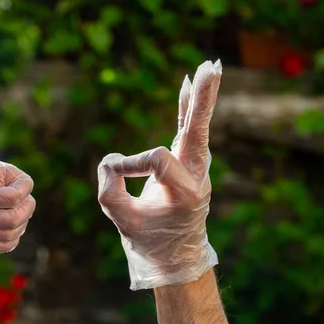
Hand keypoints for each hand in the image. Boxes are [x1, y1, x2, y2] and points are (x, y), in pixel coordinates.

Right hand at [97, 60, 221, 288]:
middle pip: (198, 132)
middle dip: (203, 100)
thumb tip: (110, 161)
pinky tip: (189, 84)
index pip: (157, 159)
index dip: (130, 164)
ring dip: (200, 96)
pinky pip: (187, 131)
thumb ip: (109, 189)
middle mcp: (197, 177)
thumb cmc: (149, 240)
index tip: (112, 176)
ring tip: (210, 66)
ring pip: (196, 127)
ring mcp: (195, 169)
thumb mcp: (122, 220)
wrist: (174, 257)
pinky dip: (187, 109)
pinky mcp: (186, 164)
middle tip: (214, 66)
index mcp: (186, 193)